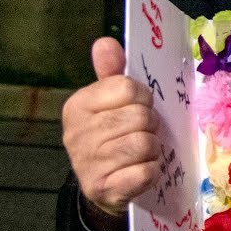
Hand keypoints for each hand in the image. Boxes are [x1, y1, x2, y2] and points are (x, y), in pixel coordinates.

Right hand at [61, 37, 162, 229]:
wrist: (103, 187)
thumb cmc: (112, 137)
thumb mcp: (109, 103)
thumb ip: (111, 73)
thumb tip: (105, 42)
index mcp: (78, 106)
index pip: (128, 88)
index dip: (143, 98)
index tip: (137, 107)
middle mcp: (77, 134)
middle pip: (140, 117)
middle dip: (150, 126)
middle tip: (141, 133)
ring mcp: (88, 164)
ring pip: (145, 144)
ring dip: (153, 149)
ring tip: (141, 152)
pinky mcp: (104, 189)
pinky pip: (146, 172)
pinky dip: (152, 171)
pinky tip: (141, 171)